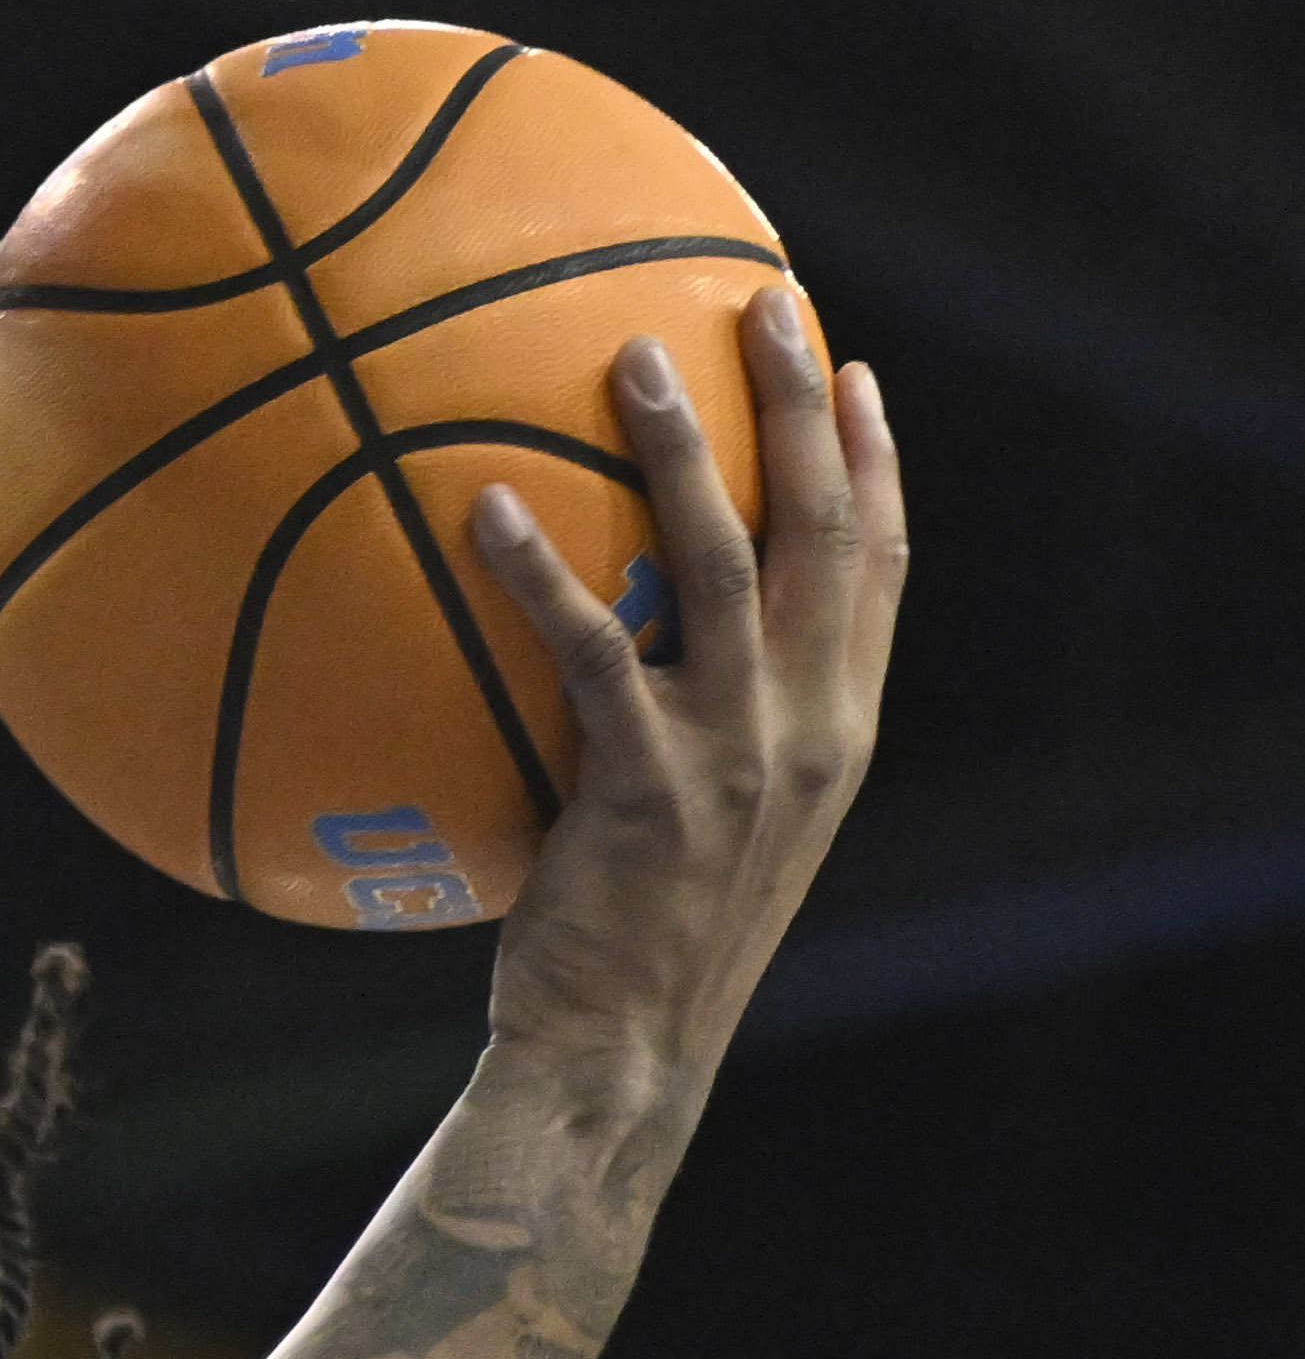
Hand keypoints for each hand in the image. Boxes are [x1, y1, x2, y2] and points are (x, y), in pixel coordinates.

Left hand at [468, 285, 901, 1097]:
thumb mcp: (707, 827)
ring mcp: (737, 754)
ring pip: (724, 561)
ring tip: (630, 354)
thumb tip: (628, 644)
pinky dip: (538, 572)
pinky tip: (478, 509)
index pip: (881, 565)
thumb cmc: (640, 944)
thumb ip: (702, 729)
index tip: (852, 370)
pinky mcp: (646, 788)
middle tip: (764, 301)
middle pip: (826, 527)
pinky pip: (589, 651)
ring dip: (684, 447)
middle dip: (803, 405)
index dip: (874, 461)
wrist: (620, 1057)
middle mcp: (809, 725)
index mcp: (837, 728)